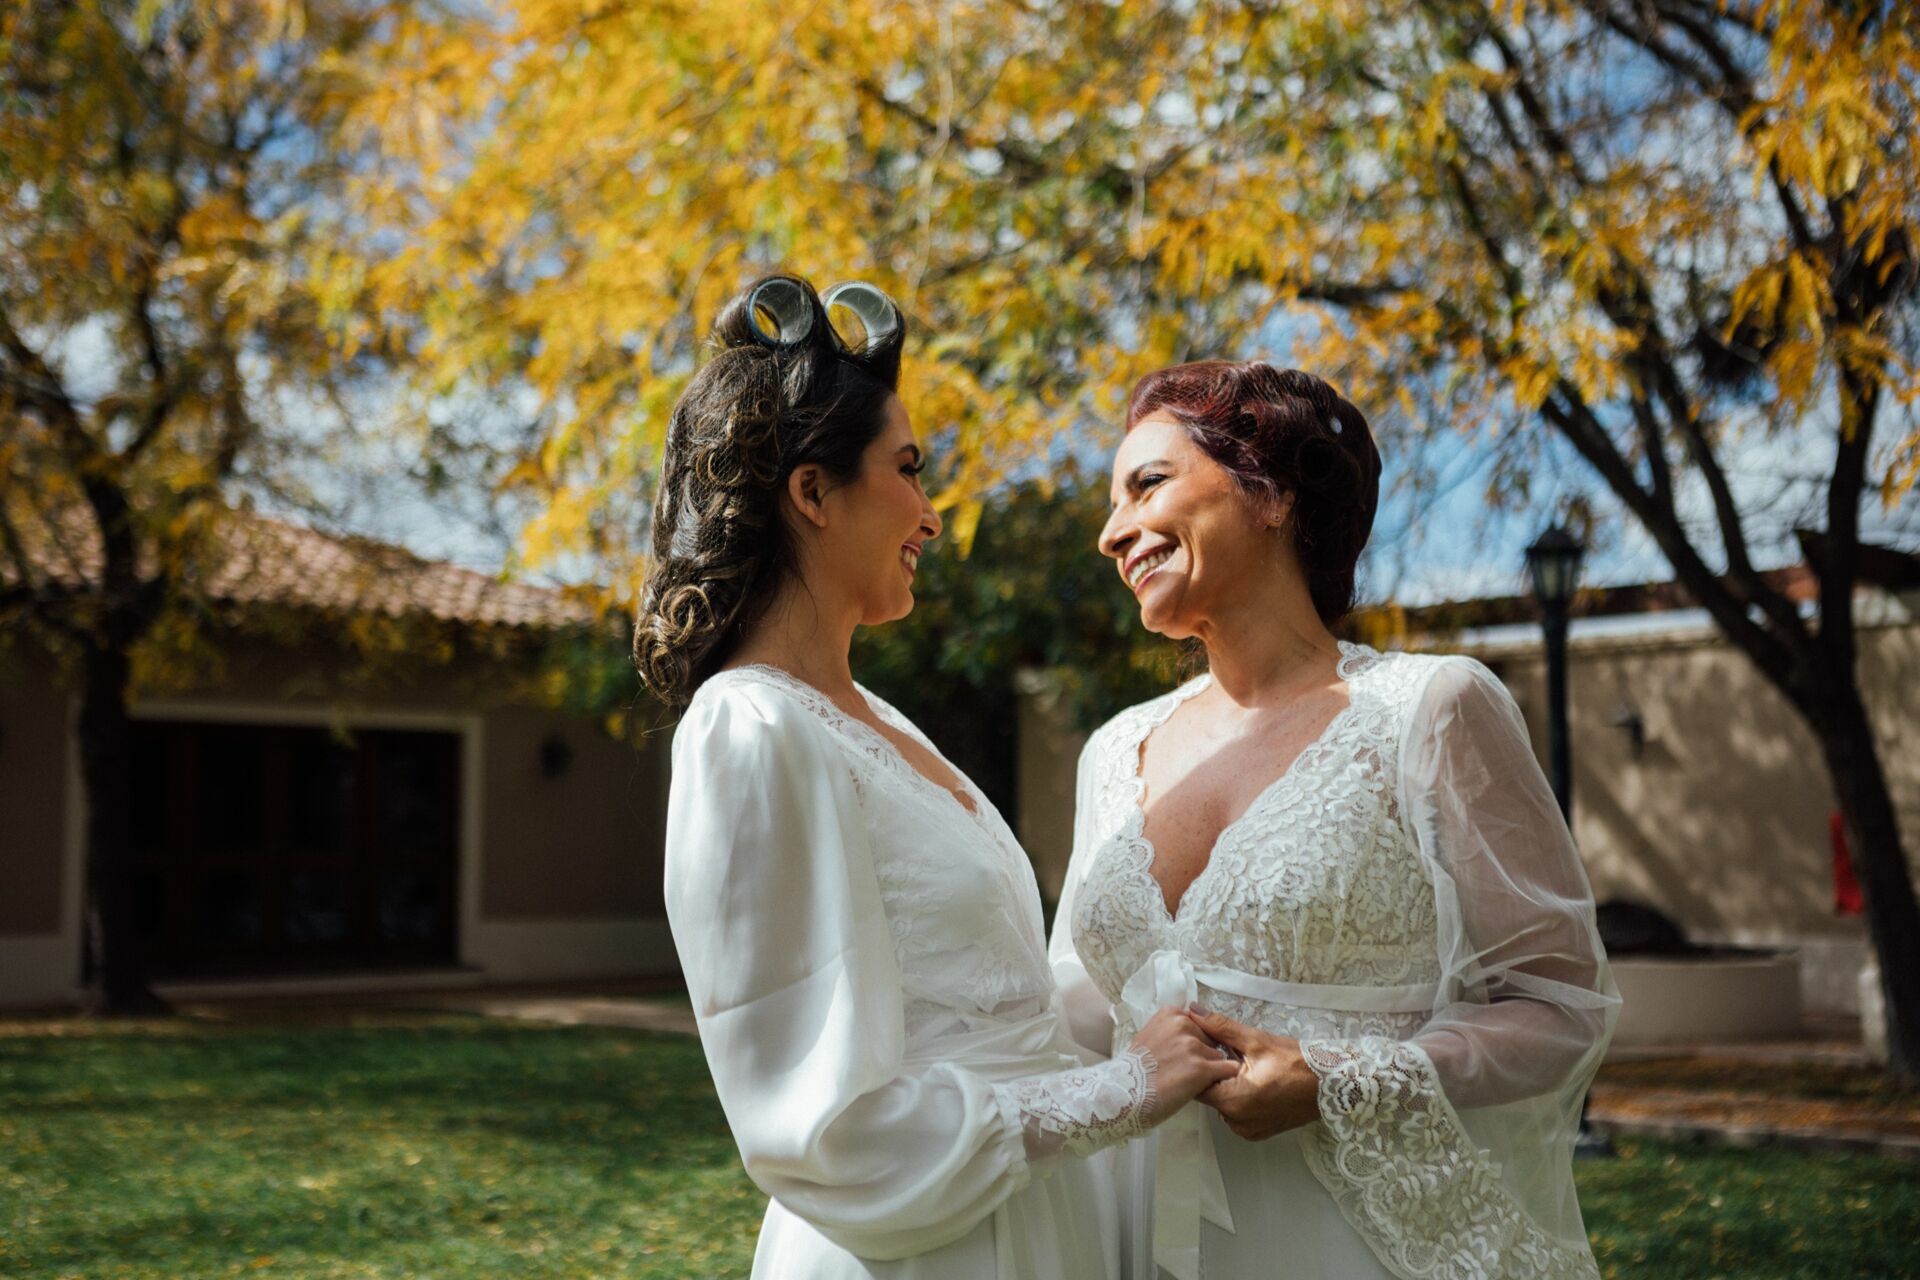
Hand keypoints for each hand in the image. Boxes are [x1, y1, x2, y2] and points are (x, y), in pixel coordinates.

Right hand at [1125, 1005, 1240, 1121]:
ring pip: (1219, 1056)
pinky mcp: (1201, 1069)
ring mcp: (1192, 1046)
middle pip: (1211, 1039)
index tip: (1185, 1054)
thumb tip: (1189, 1029)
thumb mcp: (1148, 1037)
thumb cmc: (1133, 1072)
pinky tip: (1205, 1087)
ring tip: (1188, 1082)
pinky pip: (1227, 1070)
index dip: (1196, 1041)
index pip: (1199, 1023)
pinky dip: (1222, 1079)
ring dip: (1210, 1070)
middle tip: (1183, 1070)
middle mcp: (1183, 1024)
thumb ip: (1170, 1030)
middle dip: (1204, 1054)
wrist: (1123, 1094)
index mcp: (1171, 1014)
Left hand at [1186, 1004, 1321, 1140]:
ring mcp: (1248, 1130)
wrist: (1331, 1084)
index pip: (1197, 1084)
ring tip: (1242, 1066)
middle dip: (1215, 1074)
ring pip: (1224, 1104)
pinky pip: (1238, 1113)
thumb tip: (1193, 1011)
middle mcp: (1236, 1122)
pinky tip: (1253, 1081)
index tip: (1205, 1049)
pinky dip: (1241, 1098)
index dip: (1198, 1064)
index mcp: (1232, 1101)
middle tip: (1228, 1054)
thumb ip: (1220, 1027)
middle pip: (1210, 1095)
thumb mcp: (1255, 1040)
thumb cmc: (1294, 1062)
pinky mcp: (1259, 1132)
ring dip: (1228, 1086)